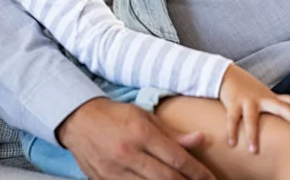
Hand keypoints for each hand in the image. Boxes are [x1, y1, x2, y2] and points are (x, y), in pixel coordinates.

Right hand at [57, 97, 213, 179]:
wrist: (78, 120)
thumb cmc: (115, 116)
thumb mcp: (145, 117)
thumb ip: (172, 133)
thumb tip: (200, 140)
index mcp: (141, 133)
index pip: (176, 158)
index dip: (197, 171)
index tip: (211, 178)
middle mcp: (129, 153)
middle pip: (167, 178)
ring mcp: (115, 170)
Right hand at [218, 64, 289, 153]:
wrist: (226, 74)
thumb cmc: (247, 90)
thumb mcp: (264, 96)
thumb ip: (276, 106)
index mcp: (271, 98)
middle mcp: (262, 98)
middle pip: (281, 106)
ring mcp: (248, 100)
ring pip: (251, 119)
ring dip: (252, 135)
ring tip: (253, 151)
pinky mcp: (234, 103)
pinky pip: (232, 119)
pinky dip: (232, 131)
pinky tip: (231, 143)